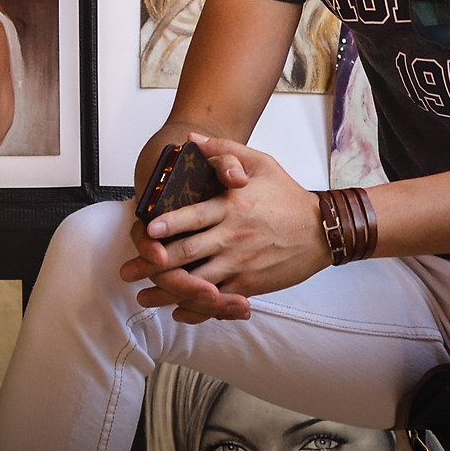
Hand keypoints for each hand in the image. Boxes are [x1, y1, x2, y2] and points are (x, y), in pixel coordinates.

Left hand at [119, 135, 331, 324]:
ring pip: (197, 282)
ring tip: (143, 296)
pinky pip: (218, 300)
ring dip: (167, 291)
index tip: (147, 230)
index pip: (194, 216)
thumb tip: (191, 139)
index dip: (169, 224)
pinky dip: (197, 308)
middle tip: (128, 271)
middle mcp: (233, 236)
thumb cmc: (287, 194)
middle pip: (187, 253)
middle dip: (153, 264)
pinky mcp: (249, 285)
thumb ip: (224, 150)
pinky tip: (178, 311)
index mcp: (232, 206)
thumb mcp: (260, 162)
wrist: (321, 229)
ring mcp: (241, 263)